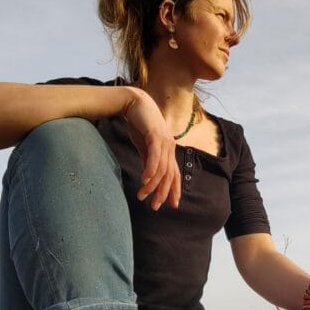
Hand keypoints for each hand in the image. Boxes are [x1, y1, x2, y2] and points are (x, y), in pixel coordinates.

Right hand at [122, 89, 181, 209]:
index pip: (175, 174)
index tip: (172, 205)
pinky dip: (151, 170)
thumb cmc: (139, 124)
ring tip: (142, 195)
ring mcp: (164, 141)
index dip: (174, 190)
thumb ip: (148, 160)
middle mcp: (170, 147)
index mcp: (168, 150)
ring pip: (162, 169)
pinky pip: (155, 156)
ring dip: (152, 184)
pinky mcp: (155, 135)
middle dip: (163, 193)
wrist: (134, 102)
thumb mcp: (144, 146)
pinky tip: (145, 180)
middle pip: (170, 175)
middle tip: (155, 206)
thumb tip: (149, 177)